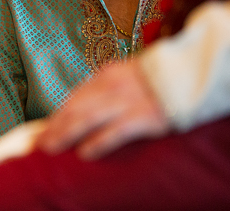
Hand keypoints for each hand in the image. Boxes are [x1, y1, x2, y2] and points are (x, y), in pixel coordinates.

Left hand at [36, 60, 169, 158]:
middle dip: (54, 127)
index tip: (42, 130)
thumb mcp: (125, 78)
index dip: (57, 116)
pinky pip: (116, 131)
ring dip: (66, 134)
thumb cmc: (156, 82)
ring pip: (88, 119)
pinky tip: (85, 153)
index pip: (74, 98)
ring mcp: (127, 101)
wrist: (191, 75)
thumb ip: (104, 92)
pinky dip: (98, 142)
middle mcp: (112, 86)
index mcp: (106, 76)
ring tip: (51, 148)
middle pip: (75, 108)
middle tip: (39, 143)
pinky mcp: (144, 116)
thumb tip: (80, 112)